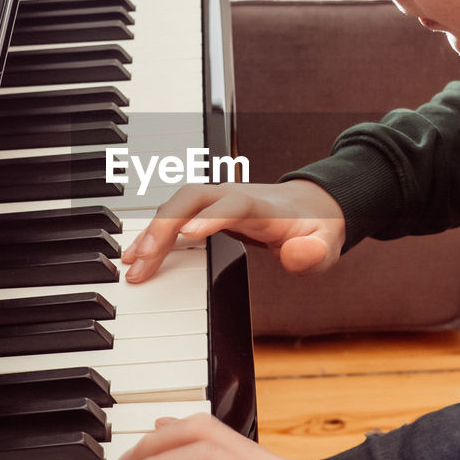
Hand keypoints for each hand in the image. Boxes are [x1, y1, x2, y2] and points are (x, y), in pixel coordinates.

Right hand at [121, 180, 345, 281]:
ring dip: (152, 231)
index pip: (233, 204)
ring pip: (177, 205)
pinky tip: (137, 253)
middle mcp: (234, 195)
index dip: (212, 216)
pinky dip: (154, 232)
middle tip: (144, 260)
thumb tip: (298, 255)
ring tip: (132, 263)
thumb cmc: (316, 229)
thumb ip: (315, 251)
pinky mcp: (207, 208)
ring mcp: (218, 199)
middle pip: (192, 199)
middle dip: (165, 226)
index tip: (188, 234)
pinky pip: (174, 214)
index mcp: (263, 205)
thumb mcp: (327, 243)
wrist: (311, 207)